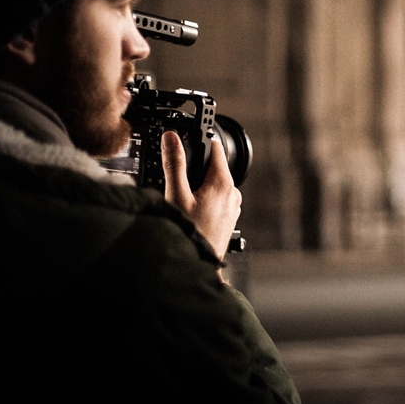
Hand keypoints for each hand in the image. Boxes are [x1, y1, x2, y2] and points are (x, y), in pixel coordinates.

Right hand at [162, 131, 241, 260]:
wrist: (198, 265)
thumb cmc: (189, 233)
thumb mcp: (176, 195)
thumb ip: (174, 164)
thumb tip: (171, 138)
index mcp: (223, 182)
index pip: (214, 147)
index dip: (199, 140)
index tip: (186, 138)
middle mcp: (233, 192)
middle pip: (213, 166)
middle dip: (195, 166)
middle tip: (175, 177)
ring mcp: (233, 206)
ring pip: (214, 184)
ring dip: (198, 184)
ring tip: (180, 198)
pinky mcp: (229, 217)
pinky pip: (216, 199)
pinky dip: (203, 198)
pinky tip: (189, 210)